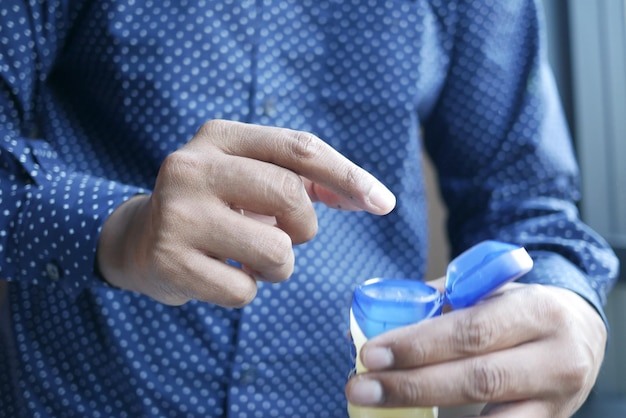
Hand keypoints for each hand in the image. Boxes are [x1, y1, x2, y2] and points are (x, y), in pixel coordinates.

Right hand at [97, 120, 394, 305]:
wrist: (137, 239)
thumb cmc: (213, 206)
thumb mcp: (247, 177)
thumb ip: (302, 179)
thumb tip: (369, 197)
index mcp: (218, 138)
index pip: (299, 148)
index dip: (348, 176)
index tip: (383, 203)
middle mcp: (192, 167)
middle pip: (291, 198)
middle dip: (304, 229)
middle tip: (282, 235)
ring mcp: (177, 214)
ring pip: (276, 251)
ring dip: (276, 266)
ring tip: (247, 257)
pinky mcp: (169, 260)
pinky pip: (245, 290)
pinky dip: (245, 290)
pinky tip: (219, 274)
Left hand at [345, 281, 606, 417]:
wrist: (580, 334)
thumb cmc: (518, 309)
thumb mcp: (486, 293)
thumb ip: (432, 306)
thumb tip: (364, 328)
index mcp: (536, 311)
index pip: (471, 331)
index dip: (418, 345)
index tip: (371, 353)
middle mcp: (555, 358)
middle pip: (477, 377)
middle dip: (411, 384)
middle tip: (361, 386)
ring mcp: (557, 399)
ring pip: (489, 416)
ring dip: (427, 411)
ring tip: (379, 405)